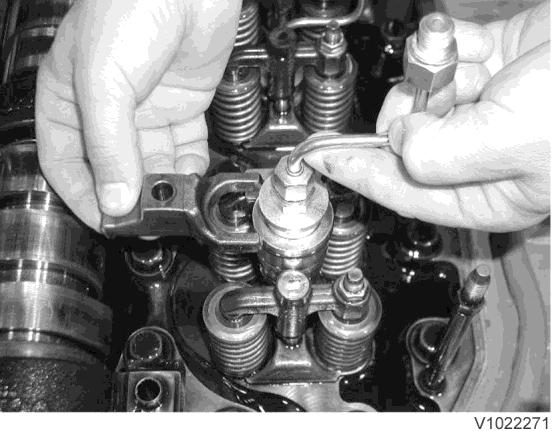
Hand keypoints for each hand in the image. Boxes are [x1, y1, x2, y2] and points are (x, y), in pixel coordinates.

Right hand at [36, 0, 240, 230]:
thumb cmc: (130, 7)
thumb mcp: (103, 81)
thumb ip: (108, 145)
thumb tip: (114, 200)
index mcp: (69, 97)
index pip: (65, 160)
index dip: (83, 195)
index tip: (104, 222)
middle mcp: (109, 108)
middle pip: (114, 167)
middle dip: (129, 197)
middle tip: (145, 221)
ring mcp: (148, 107)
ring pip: (152, 161)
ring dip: (162, 186)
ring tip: (172, 204)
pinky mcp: (184, 105)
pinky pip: (185, 146)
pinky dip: (189, 166)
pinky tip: (191, 179)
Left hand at [307, 2, 549, 231]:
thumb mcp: (513, 143)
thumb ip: (441, 155)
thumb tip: (400, 143)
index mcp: (490, 193)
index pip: (403, 191)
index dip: (355, 172)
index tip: (317, 159)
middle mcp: (484, 153)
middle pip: (407, 139)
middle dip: (405, 114)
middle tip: (425, 96)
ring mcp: (489, 104)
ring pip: (422, 94)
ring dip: (428, 74)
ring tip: (455, 63)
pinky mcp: (496, 60)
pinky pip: (445, 55)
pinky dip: (444, 44)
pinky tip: (460, 42)